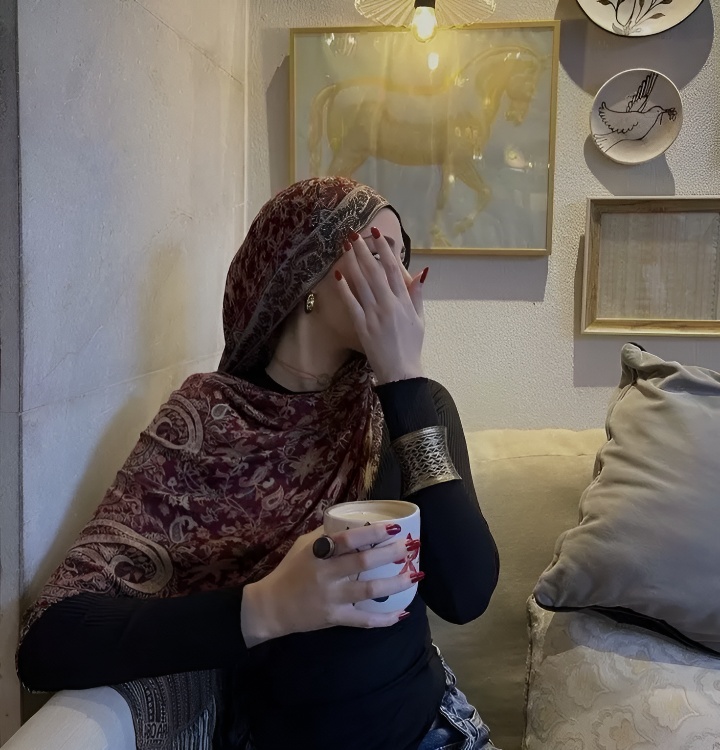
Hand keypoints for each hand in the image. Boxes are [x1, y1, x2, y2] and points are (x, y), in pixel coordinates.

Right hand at [241, 524, 417, 646]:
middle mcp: (326, 574)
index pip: (349, 539)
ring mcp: (331, 598)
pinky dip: (384, 619)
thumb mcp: (303, 546)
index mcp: (319, 553)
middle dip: (391, 554)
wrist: (271, 607)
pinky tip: (402, 613)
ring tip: (415, 574)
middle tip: (411, 547)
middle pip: (364, 563)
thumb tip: (351, 521)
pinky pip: (363, 620)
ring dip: (396, 582)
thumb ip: (325, 534)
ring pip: (369, 590)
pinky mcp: (334, 618)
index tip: (394, 528)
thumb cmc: (289, 571)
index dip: (373, 533)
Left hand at [335, 229, 427, 384]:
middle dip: (363, 251)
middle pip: (374, 271)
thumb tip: (422, 272)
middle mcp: (389, 304)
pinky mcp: (362, 325)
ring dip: (352, 263)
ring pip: (361, 283)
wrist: (401, 371)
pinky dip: (344, 288)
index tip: (376, 234)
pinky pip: (351, 303)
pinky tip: (338, 275)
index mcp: (404, 301)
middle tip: (354, 234)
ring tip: (345, 247)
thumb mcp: (420, 318)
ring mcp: (374, 314)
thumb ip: (417, 294)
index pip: (393, 269)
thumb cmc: (411, 345)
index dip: (384, 250)